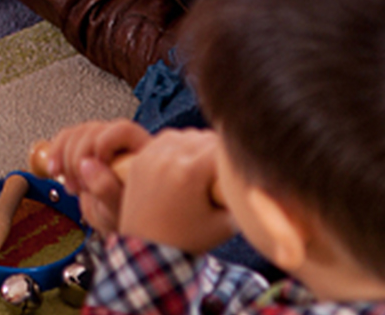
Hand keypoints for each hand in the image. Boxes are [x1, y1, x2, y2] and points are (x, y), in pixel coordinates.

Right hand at [32, 120, 148, 235]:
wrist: (118, 225)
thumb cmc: (127, 219)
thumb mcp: (120, 211)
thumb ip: (107, 189)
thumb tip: (87, 165)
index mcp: (143, 153)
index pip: (122, 130)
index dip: (104, 144)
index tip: (96, 165)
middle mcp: (125, 144)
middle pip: (94, 130)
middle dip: (79, 157)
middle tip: (80, 184)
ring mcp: (104, 143)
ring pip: (77, 133)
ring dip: (66, 159)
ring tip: (73, 185)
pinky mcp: (86, 147)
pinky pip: (65, 138)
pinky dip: (55, 153)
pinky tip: (56, 170)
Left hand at [115, 130, 231, 253]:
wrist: (149, 249)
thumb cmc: (189, 240)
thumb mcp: (224, 223)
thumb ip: (236, 195)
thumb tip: (244, 178)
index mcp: (191, 171)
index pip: (220, 147)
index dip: (231, 159)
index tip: (233, 173)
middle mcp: (169, 157)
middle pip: (202, 138)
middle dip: (215, 152)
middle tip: (219, 173)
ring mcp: (151, 155)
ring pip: (183, 135)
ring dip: (195, 146)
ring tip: (201, 169)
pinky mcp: (140, 159)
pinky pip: (163, 140)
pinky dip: (176, 147)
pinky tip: (182, 165)